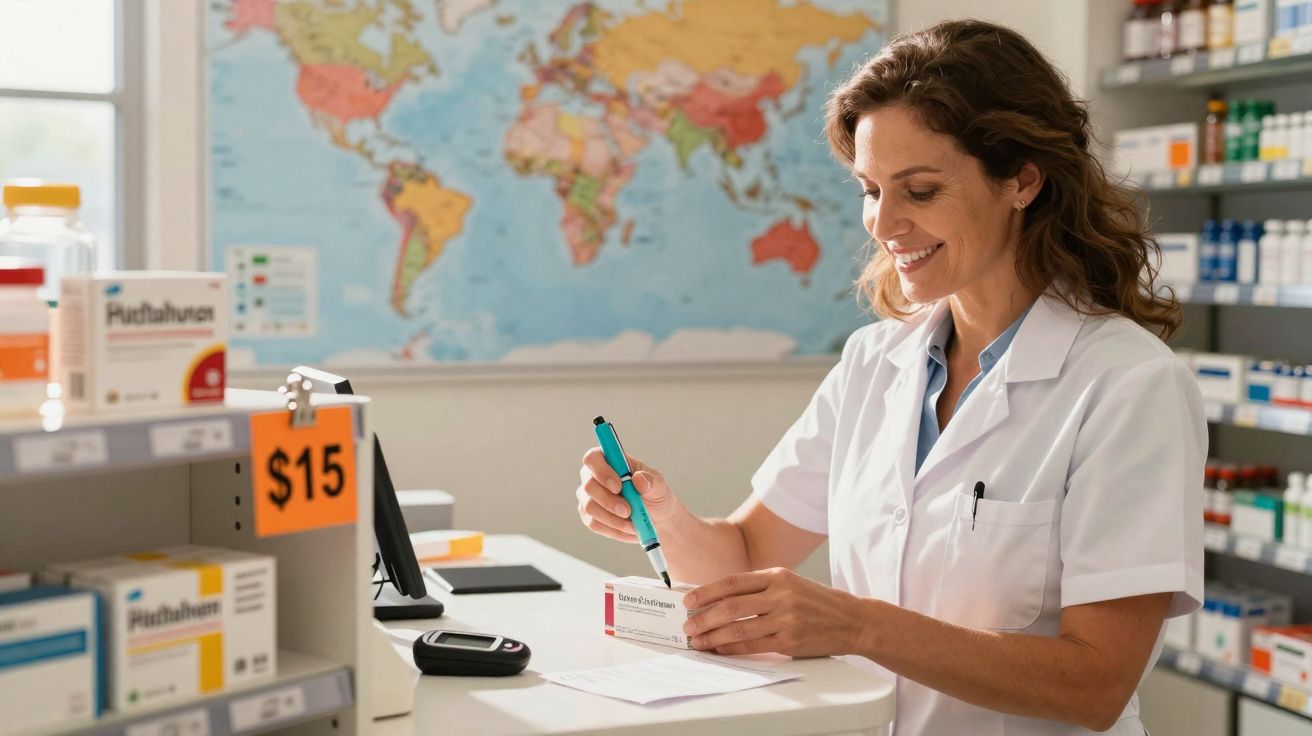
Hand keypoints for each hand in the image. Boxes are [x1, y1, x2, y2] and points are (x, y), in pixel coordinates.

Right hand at [575, 448, 679, 542]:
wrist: (656, 518)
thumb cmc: (654, 495)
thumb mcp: (659, 485)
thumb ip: (650, 480)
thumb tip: (638, 479)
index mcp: (609, 460)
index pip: (593, 458)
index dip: (601, 471)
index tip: (618, 486)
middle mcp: (593, 476)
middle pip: (588, 486)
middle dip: (609, 501)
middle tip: (628, 510)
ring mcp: (588, 496)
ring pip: (589, 507)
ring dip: (613, 518)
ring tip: (633, 523)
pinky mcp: (588, 516)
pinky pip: (594, 524)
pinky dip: (613, 529)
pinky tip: (627, 528)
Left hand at [682, 567, 871, 657]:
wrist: (851, 619)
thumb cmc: (816, 601)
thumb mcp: (789, 583)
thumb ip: (759, 588)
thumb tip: (719, 599)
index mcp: (777, 576)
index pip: (733, 582)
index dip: (707, 591)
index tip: (689, 600)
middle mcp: (780, 595)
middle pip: (731, 606)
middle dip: (704, 617)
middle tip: (688, 625)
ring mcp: (785, 619)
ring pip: (739, 629)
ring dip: (714, 637)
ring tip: (698, 641)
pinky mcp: (790, 641)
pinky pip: (753, 646)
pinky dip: (733, 649)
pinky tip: (720, 650)